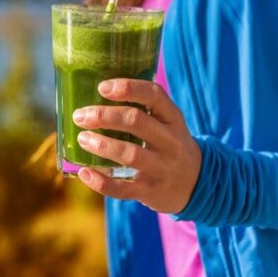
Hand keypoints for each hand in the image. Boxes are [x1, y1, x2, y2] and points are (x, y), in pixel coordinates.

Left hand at [72, 78, 201, 213]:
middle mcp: (171, 141)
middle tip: (80, 116)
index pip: (154, 95)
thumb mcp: (167, 123)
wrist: (197, 184)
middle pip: (137, 121)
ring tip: (82, 138)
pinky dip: (101, 182)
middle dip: (104, 116)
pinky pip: (124, 188)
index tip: (103, 87)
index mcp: (172, 119)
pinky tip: (85, 173)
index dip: (128, 88)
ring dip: (102, 145)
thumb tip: (95, 94)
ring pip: (130, 154)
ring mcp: (162, 168)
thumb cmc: (169, 145)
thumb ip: (143, 109)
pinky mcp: (151, 191)